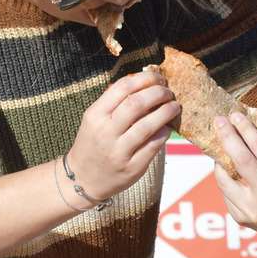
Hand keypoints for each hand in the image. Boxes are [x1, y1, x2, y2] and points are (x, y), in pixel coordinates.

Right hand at [65, 71, 180, 200]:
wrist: (83, 178)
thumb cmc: (93, 143)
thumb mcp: (94, 120)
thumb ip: (115, 104)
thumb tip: (147, 86)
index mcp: (94, 115)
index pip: (122, 87)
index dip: (145, 79)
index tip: (157, 79)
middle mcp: (105, 132)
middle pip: (137, 103)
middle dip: (158, 93)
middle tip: (167, 92)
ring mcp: (118, 152)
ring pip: (148, 125)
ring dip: (166, 112)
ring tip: (173, 106)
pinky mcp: (132, 168)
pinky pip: (154, 145)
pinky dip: (163, 132)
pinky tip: (166, 127)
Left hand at [212, 112, 256, 236]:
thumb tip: (240, 130)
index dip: (247, 130)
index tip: (236, 115)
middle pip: (241, 161)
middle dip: (228, 137)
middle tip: (219, 120)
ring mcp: (253, 210)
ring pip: (225, 178)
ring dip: (219, 159)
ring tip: (219, 145)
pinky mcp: (241, 218)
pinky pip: (225, 192)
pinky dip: (224, 177)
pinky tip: (224, 167)